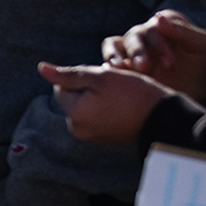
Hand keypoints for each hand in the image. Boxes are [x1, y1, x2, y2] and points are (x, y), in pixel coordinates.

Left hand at [38, 58, 178, 147]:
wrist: (164, 119)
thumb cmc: (134, 94)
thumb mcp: (101, 78)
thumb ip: (69, 74)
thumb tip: (41, 68)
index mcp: (74, 114)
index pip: (62, 85)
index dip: (82, 76)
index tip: (105, 79)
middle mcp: (77, 129)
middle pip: (73, 96)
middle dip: (89, 87)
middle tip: (116, 88)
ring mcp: (91, 136)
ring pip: (86, 104)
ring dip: (99, 96)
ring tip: (121, 97)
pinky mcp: (103, 137)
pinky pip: (97, 114)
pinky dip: (107, 106)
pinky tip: (124, 105)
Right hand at [108, 9, 205, 104]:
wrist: (199, 95)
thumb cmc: (203, 68)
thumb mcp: (201, 47)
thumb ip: (182, 31)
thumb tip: (157, 18)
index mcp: (164, 26)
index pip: (153, 28)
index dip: (158, 44)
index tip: (170, 63)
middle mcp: (144, 35)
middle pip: (133, 37)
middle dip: (137, 51)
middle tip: (142, 67)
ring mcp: (131, 51)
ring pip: (114, 45)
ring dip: (114, 55)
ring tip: (117, 69)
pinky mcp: (122, 68)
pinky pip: (107, 63)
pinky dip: (106, 67)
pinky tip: (112, 78)